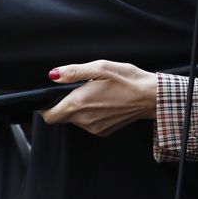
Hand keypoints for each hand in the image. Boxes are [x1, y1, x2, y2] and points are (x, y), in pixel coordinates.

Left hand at [41, 60, 157, 135]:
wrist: (152, 97)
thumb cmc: (128, 80)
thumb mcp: (100, 68)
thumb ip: (73, 72)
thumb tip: (54, 75)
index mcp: (78, 104)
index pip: (48, 115)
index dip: (45, 107)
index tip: (50, 98)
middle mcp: (84, 119)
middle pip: (60, 117)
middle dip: (61, 106)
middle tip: (75, 92)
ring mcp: (94, 127)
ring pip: (74, 121)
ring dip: (77, 110)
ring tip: (93, 95)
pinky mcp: (104, 131)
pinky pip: (88, 124)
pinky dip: (89, 115)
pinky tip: (102, 103)